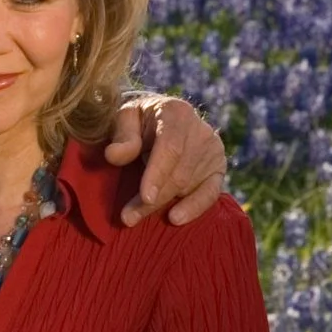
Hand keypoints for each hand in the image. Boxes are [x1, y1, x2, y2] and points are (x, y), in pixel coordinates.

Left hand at [104, 92, 227, 226]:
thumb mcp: (124, 119)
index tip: (144, 197)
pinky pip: (210, 193)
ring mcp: (212, 150)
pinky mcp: (218, 168)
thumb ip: (121, 136)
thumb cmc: (138, 120)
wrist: (161, 118)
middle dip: (153, 199)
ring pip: (188, 186)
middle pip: (178, 173)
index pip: (171, 148)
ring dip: (163, 204)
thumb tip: (113, 155)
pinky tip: (176, 218)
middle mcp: (200, 130)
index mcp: (177, 113)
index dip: (157, 174)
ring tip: (136, 216)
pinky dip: (193, 208)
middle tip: (127, 217)